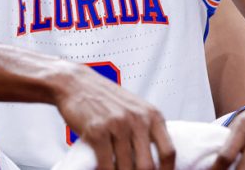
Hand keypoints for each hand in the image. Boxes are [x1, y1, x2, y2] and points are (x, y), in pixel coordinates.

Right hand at [55, 63, 175, 169]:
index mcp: (152, 115)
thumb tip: (155, 162)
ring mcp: (118, 125)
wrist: (76, 83)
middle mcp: (138, 119)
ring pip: (126, 169)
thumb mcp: (135, 109)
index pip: (168, 152)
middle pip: (148, 166)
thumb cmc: (105, 99)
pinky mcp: (97, 131)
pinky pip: (106, 165)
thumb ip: (147, 130)